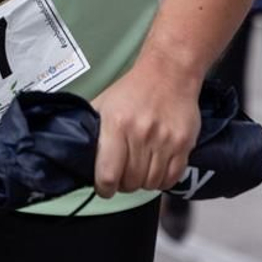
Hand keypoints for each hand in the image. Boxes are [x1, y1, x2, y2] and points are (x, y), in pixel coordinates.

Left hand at [90, 59, 199, 197]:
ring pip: (151, 183)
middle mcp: (141, 134)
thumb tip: (77, 152)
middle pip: (130, 182)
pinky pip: (172, 179)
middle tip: (123, 176)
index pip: (108, 174)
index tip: (104, 188)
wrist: (169, 73)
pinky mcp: (184, 145)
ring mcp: (165, 141)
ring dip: (143, 183)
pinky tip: (156, 170)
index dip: (104, 188)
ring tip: (140, 170)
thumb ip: (92, 128)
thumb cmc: (134, 89)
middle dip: (124, 184)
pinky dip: (163, 181)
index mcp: (117, 125)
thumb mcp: (104, 103)